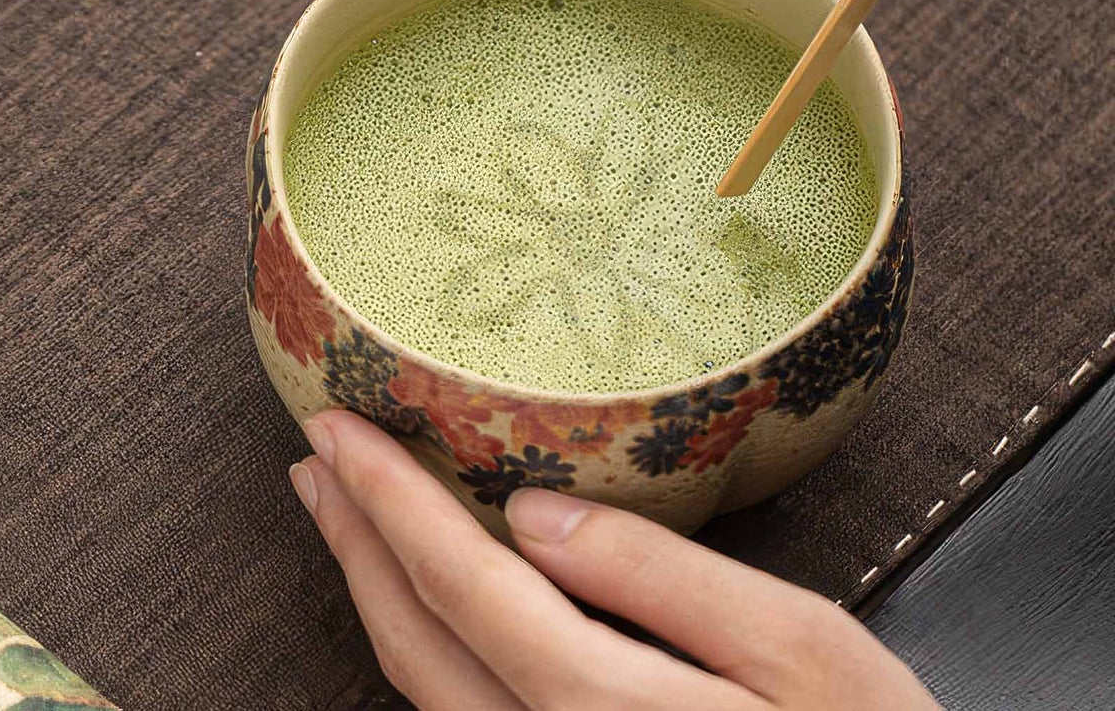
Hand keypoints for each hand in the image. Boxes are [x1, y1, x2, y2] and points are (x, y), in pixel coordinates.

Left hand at [289, 411, 938, 709]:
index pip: (467, 590)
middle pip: (420, 650)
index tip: (338, 431)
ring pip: (429, 697)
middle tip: (315, 458)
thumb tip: (537, 515)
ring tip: (349, 513)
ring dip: (377, 594)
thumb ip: (665, 582)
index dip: (392, 505)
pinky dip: (427, 647)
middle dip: (357, 545)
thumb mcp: (799, 649)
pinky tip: (428, 599)